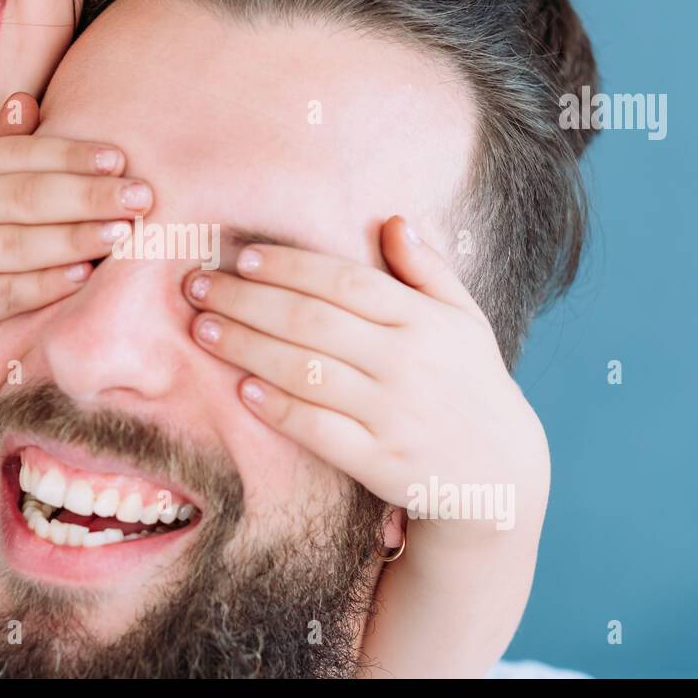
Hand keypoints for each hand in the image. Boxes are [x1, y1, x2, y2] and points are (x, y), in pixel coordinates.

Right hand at [0, 92, 153, 374]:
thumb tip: (27, 99)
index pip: (20, 154)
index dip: (72, 155)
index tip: (121, 160)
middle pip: (25, 196)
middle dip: (87, 194)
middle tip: (142, 196)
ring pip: (17, 244)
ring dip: (75, 237)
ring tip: (123, 232)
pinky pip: (5, 293)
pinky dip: (46, 284)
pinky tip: (84, 276)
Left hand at [181, 214, 548, 548]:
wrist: (500, 476)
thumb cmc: (469, 384)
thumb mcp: (463, 320)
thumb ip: (428, 270)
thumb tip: (393, 220)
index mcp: (425, 322)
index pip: (345, 282)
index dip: (289, 266)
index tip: (240, 257)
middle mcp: (409, 364)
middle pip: (313, 322)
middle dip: (248, 300)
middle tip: (197, 286)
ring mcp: (394, 415)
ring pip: (307, 373)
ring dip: (248, 348)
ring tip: (204, 329)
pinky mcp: (381, 462)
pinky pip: (319, 431)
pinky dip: (279, 408)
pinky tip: (242, 389)